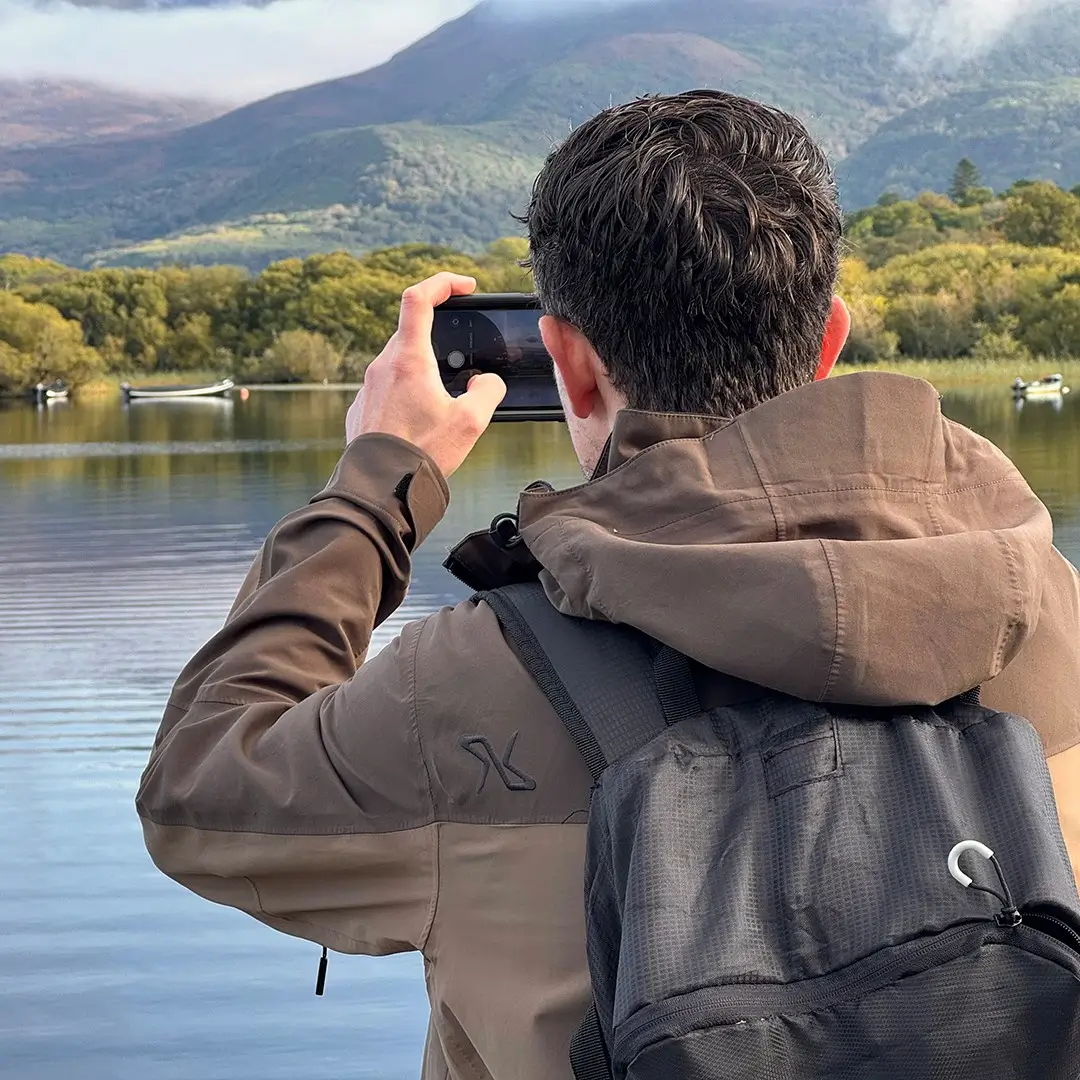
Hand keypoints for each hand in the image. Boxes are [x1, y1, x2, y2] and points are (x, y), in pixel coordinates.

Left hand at [345, 273, 505, 477]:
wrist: (382, 487)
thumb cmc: (424, 452)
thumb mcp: (472, 421)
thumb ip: (488, 390)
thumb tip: (485, 383)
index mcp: (409, 358)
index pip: (419, 297)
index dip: (443, 283)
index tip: (464, 288)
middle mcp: (382, 366)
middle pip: (411, 333)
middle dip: (439, 339)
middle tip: (461, 361)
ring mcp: (367, 388)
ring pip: (398, 363)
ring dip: (422, 371)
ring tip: (442, 402)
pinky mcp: (361, 409)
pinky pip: (386, 390)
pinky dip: (406, 394)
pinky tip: (420, 422)